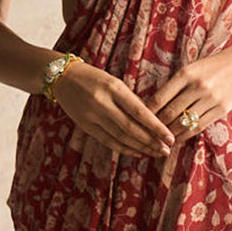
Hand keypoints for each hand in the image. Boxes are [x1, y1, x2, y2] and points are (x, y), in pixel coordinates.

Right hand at [52, 61, 174, 158]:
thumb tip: (152, 119)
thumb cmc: (93, 77)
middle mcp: (102, 102)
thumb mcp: (113, 81)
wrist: (61, 77)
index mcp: (114, 87)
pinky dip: (124, 148)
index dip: (156, 127)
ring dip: (140, 148)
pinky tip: (137, 152)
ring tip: (156, 153)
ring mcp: (91, 115)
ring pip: (120, 137)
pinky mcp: (84, 125)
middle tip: (166, 151)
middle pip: (131, 128)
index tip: (170, 137)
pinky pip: (107, 141)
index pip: (139, 111)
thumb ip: (130, 100)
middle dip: (151, 142)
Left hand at [149, 42, 231, 140]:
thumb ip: (173, 85)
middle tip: (146, 135)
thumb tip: (151, 106)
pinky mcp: (221, 109)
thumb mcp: (190, 69)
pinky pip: (198, 127)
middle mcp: (197, 86)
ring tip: (159, 140)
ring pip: (183, 123)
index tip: (138, 120)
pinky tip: (176, 139)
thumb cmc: (211, 66)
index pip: (159, 98)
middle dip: (155, 126)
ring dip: (169, 134)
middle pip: (169, 113)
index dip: (147, 113)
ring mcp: (210, 99)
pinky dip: (184, 135)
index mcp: (185, 74)